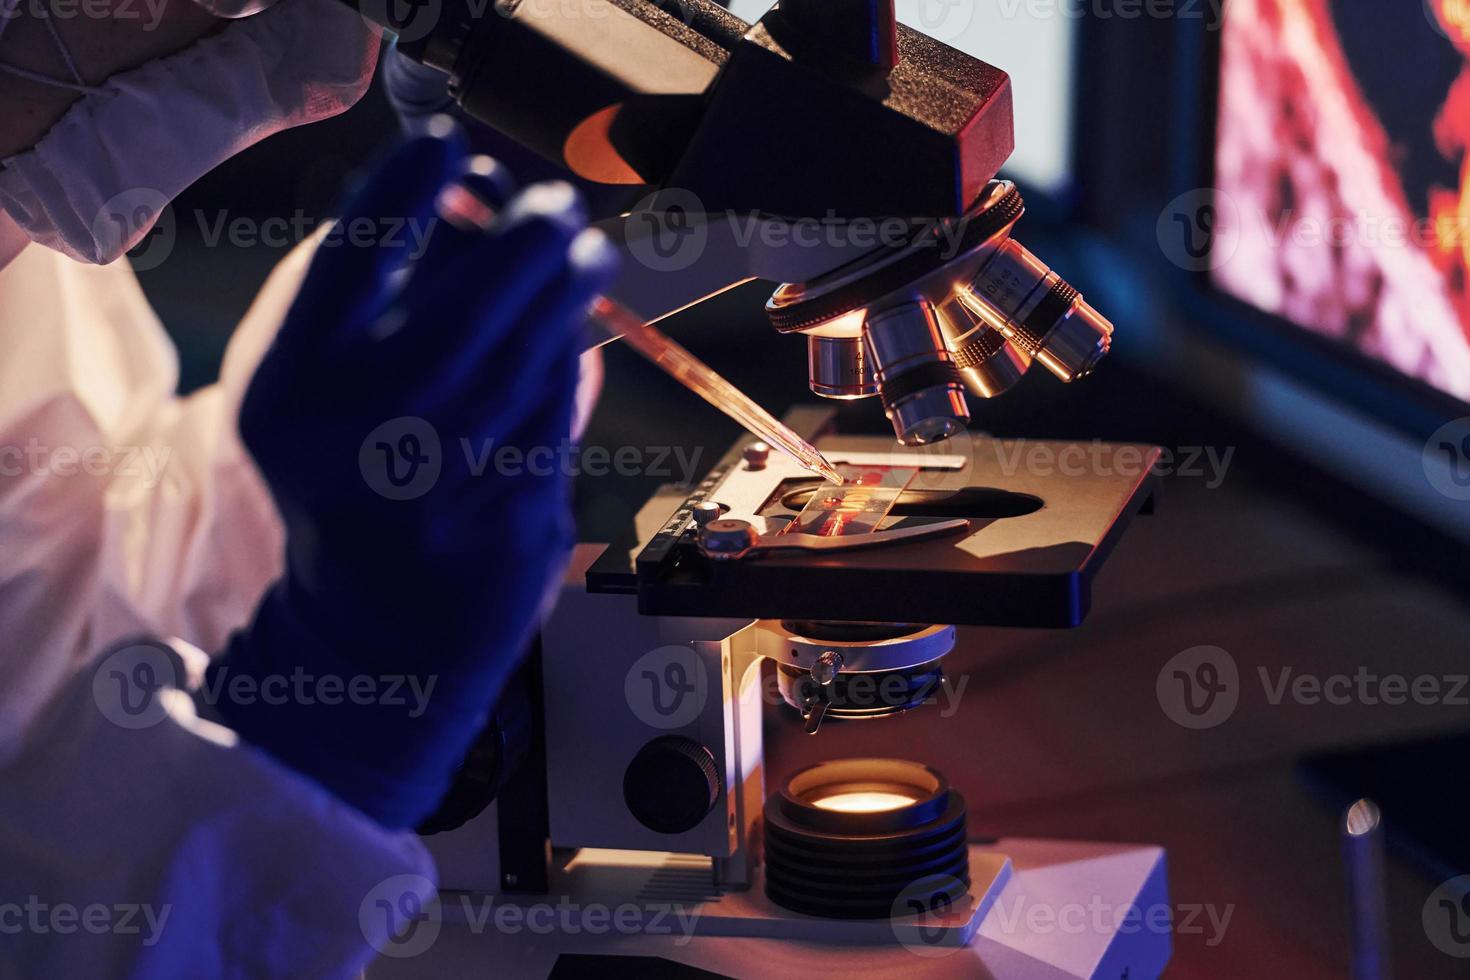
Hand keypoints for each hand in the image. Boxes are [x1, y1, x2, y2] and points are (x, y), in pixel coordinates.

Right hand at [208, 122, 616, 828]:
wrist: (379, 636)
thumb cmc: (350, 487)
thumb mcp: (313, 402)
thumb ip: (367, 309)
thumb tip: (470, 206)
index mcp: (294, 397)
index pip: (347, 263)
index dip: (401, 190)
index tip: (446, 146)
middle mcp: (365, 441)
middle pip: (465, 308)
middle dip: (523, 239)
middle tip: (557, 204)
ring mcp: (448, 487)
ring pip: (528, 358)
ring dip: (566, 290)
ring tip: (584, 251)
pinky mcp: (515, 519)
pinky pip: (558, 412)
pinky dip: (570, 359)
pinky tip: (576, 329)